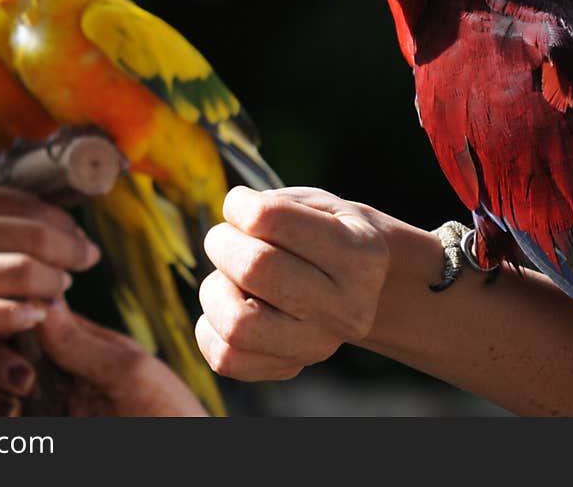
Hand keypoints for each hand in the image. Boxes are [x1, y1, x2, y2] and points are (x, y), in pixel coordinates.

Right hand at [0, 301, 207, 416]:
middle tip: (23, 381)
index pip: (35, 314)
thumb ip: (81, 340)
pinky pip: (3, 422)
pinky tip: (12, 418)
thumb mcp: (130, 372)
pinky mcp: (43, 431)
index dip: (17, 312)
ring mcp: (49, 405)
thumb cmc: (168, 415)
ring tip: (14, 407)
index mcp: (83, 345)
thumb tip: (42, 295)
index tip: (18, 321)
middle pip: (4, 349)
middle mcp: (60, 373)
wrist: (176, 469)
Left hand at [197, 186, 390, 380]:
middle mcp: (346, 307)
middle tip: (225, 239)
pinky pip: (225, 359)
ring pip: (236, 324)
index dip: (239, 206)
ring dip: (215, 290)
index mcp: (359, 255)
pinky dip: (208, 329)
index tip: (239, 205)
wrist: (364, 290)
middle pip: (255, 268)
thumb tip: (229, 229)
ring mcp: (318, 345)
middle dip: (222, 243)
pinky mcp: (289, 368)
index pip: (272, 220)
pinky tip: (228, 305)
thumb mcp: (317, 205)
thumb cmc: (326, 235)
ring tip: (228, 278)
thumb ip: (274, 208)